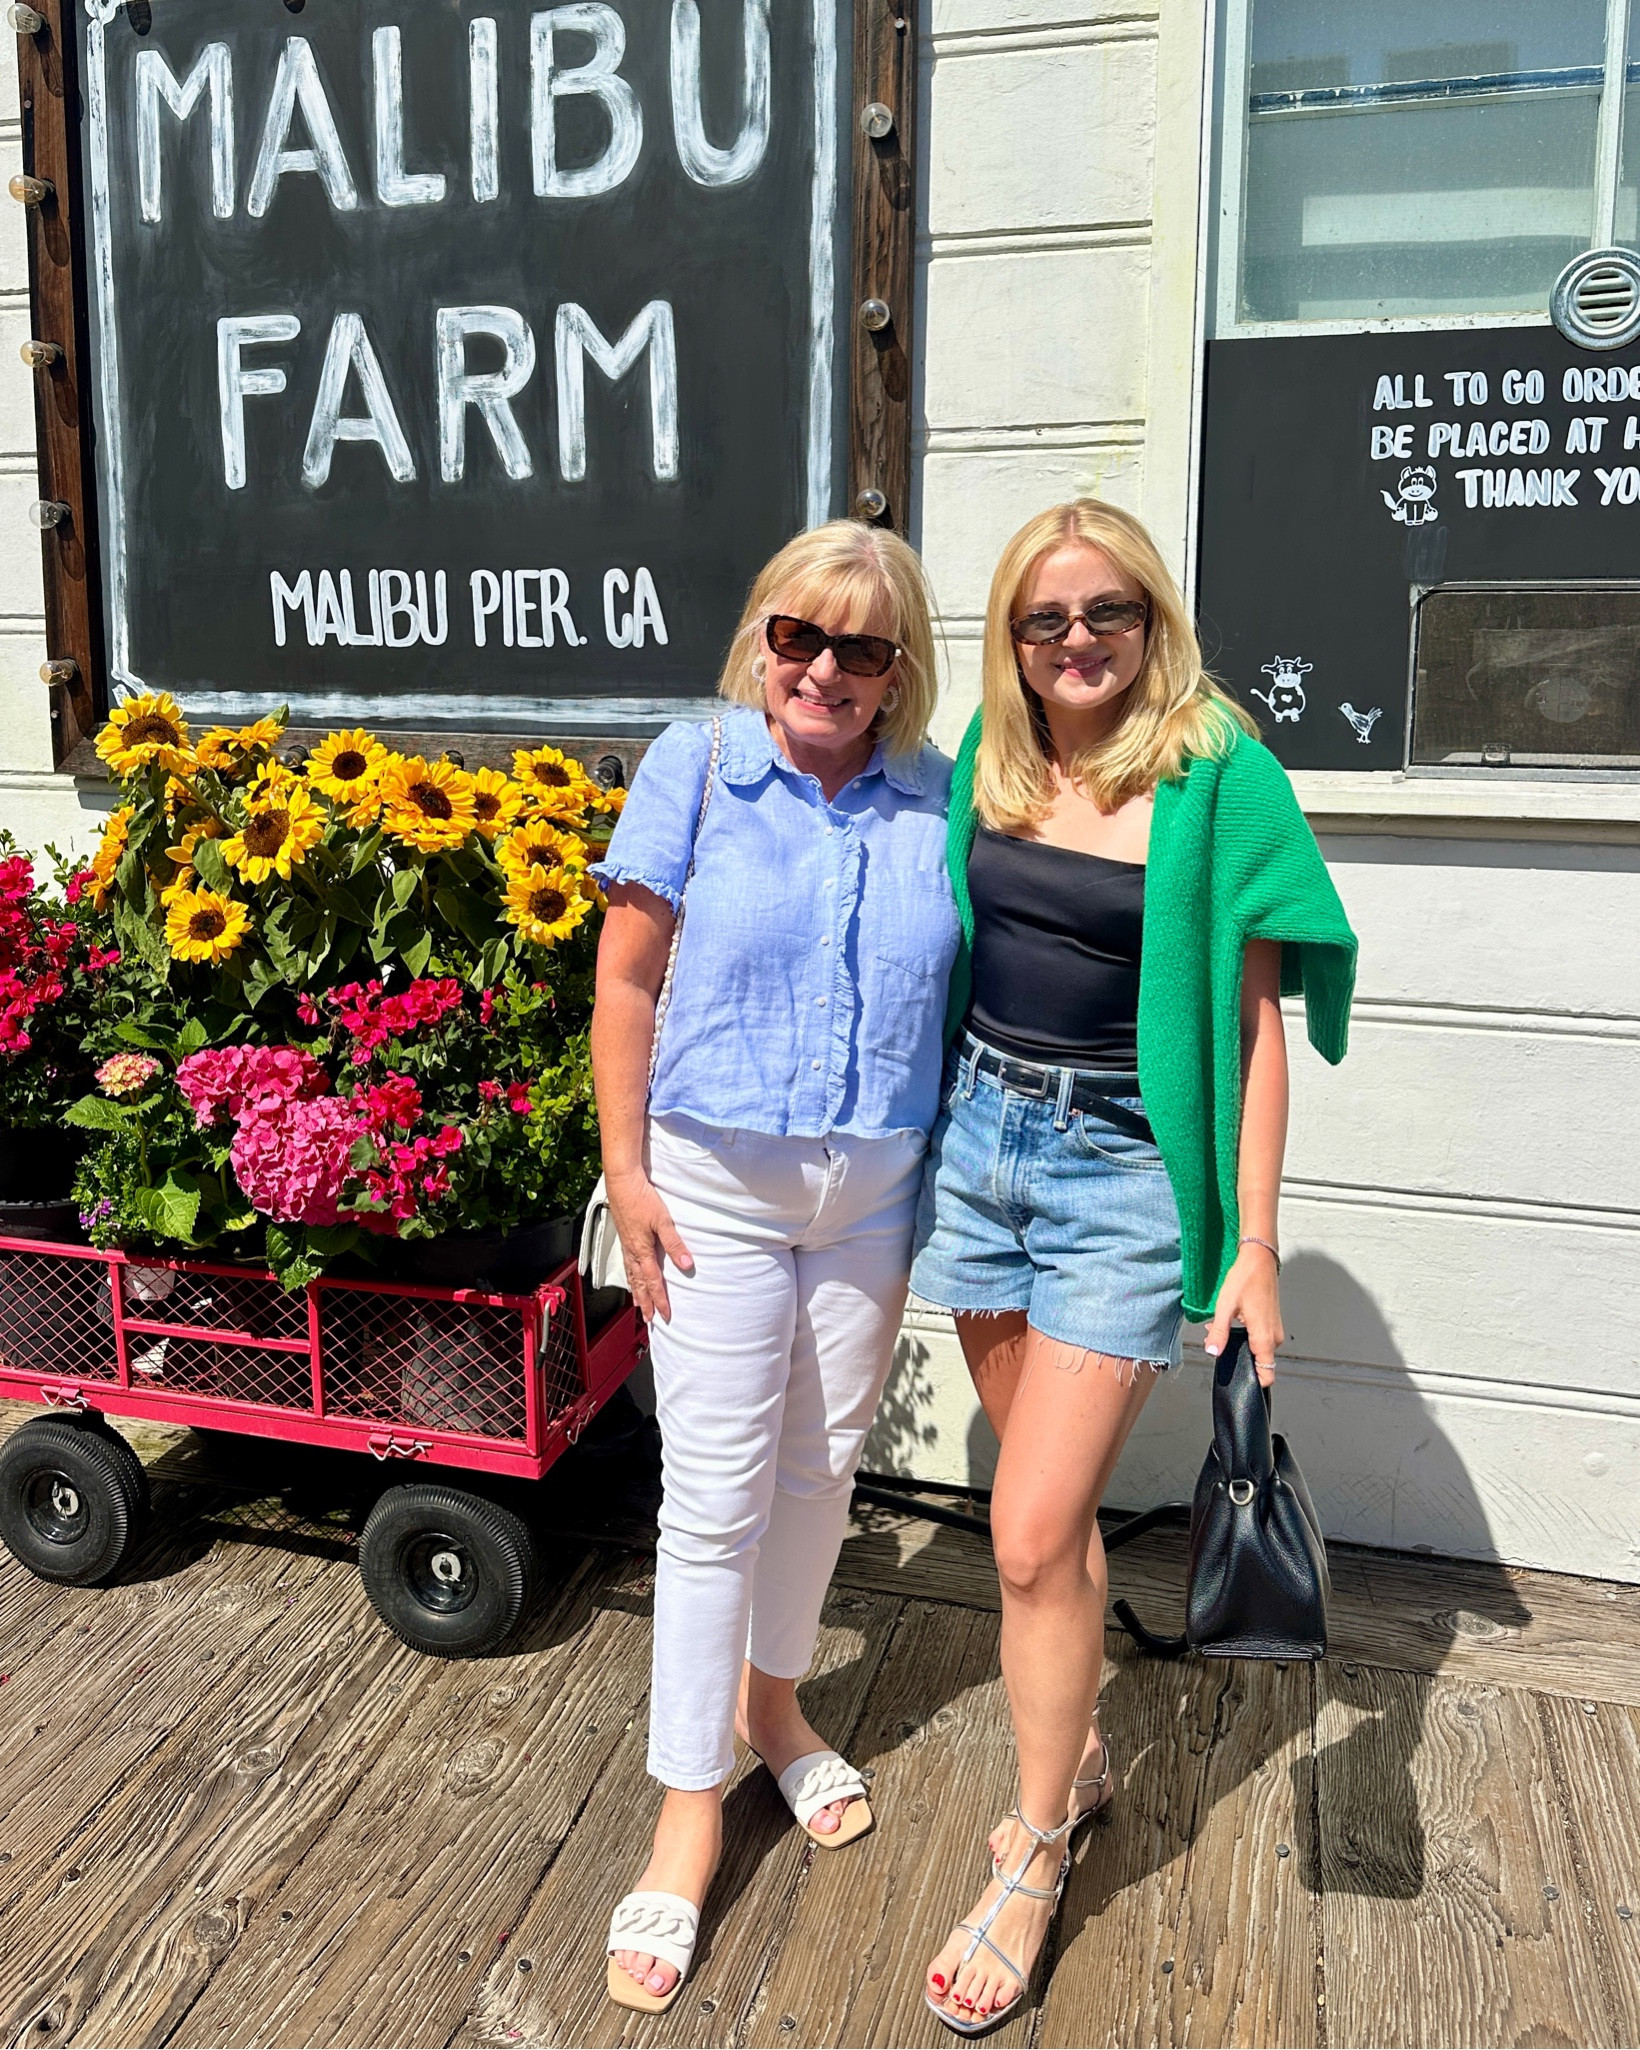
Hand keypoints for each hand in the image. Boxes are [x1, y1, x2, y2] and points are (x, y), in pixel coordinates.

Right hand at [605, 1166, 692, 1323]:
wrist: (622, 1182)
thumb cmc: (642, 1199)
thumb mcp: (663, 1221)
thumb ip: (674, 1244)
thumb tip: (686, 1265)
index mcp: (642, 1250)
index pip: (653, 1282)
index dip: (660, 1300)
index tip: (666, 1315)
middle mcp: (632, 1251)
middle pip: (639, 1283)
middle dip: (646, 1302)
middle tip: (649, 1319)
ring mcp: (626, 1244)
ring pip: (631, 1275)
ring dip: (636, 1291)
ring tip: (638, 1305)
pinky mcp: (624, 1236)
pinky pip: (626, 1263)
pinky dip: (629, 1276)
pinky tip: (631, 1275)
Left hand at [1205, 1244, 1283, 1386]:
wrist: (1258, 1260)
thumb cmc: (1245, 1279)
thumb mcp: (1225, 1307)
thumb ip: (1219, 1332)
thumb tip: (1212, 1351)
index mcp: (1265, 1337)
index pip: (1267, 1374)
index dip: (1252, 1381)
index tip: (1236, 1379)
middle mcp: (1274, 1337)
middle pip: (1259, 1363)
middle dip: (1237, 1357)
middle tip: (1218, 1343)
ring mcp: (1275, 1330)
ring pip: (1257, 1349)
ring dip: (1239, 1344)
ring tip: (1222, 1328)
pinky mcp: (1272, 1323)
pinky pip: (1259, 1338)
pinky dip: (1244, 1335)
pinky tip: (1232, 1322)